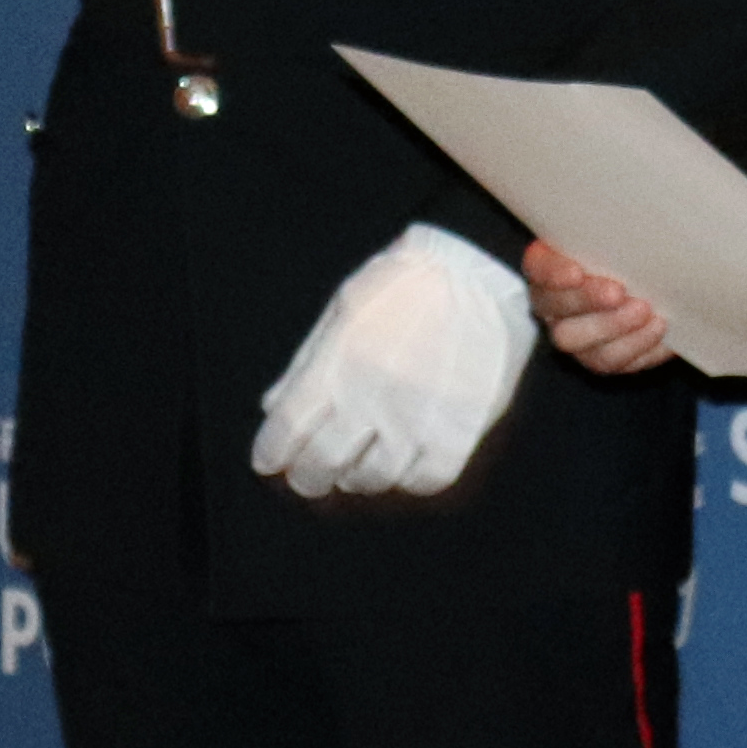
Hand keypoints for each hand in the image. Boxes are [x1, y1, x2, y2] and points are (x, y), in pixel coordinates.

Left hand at [249, 225, 540, 499]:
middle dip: (309, 477)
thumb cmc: (403, 284)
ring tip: (359, 472)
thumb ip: (307, 363)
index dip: (272, 453)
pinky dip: (410, 480)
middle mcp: (371, 397)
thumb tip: (272, 408)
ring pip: (374, 478)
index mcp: (335, 365)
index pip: (287, 429)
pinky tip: (407, 465)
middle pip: (324, 462)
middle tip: (311, 478)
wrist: (477, 268)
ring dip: (359, 479)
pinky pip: (428, 479)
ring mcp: (418, 417)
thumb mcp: (342, 311)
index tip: (269, 462)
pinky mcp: (461, 428)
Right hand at [522, 236, 672, 378]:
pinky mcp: (604, 357)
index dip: (554, 274)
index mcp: (548, 270)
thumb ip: (608, 227)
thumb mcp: (609, 230)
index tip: (576, 272)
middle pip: (559, 315)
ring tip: (648, 312)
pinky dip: (642, 349)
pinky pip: (618, 362)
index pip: (539, 269)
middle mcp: (555, 309)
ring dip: (619, 330)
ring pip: (588, 347)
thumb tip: (634, 207)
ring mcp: (579, 339)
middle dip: (589, 304)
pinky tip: (661, 331)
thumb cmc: (620, 246)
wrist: (644, 275)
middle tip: (619, 292)